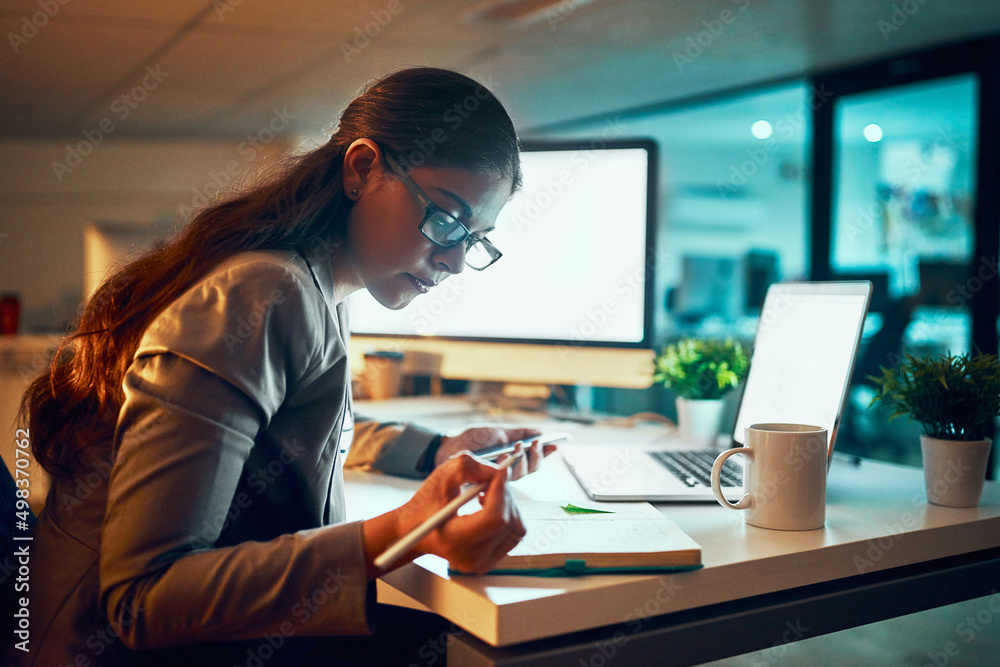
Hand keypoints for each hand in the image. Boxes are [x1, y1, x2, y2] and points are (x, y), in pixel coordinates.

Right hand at [387, 452, 525, 573]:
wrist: (414, 531)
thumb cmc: (425, 504)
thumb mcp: (440, 477)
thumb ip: (468, 468)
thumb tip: (498, 472)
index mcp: (455, 540)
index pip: (494, 518)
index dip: (501, 491)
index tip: (500, 471)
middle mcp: (471, 557)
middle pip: (507, 522)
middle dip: (504, 494)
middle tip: (493, 479)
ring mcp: (481, 563)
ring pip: (516, 528)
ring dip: (507, 505)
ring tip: (486, 495)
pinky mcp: (489, 562)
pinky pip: (513, 535)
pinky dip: (506, 516)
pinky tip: (487, 508)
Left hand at [435, 426, 556, 479]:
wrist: (449, 447)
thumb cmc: (472, 440)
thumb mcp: (498, 432)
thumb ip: (519, 434)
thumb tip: (540, 431)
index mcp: (512, 458)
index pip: (534, 460)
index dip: (545, 454)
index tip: (555, 445)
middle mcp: (508, 470)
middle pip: (531, 469)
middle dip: (536, 456)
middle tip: (534, 443)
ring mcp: (498, 477)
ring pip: (520, 474)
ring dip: (522, 460)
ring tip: (517, 447)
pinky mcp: (488, 482)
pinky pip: (503, 478)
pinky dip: (506, 466)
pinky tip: (505, 457)